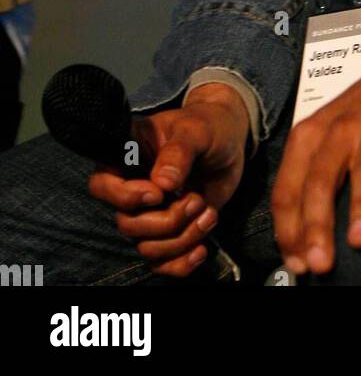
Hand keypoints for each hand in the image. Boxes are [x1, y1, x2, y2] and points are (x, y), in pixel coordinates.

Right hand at [86, 83, 249, 278]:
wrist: (229, 140)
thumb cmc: (207, 125)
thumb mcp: (196, 130)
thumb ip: (178, 152)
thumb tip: (162, 182)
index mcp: (128, 155)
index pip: (101, 185)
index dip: (125, 197)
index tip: (158, 193)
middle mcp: (133, 187)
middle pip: (127, 224)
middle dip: (166, 220)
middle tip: (196, 199)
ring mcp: (150, 212)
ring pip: (147, 247)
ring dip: (181, 239)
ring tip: (208, 213)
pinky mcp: (169, 230)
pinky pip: (162, 262)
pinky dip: (181, 263)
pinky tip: (201, 249)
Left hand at [271, 58, 360, 276]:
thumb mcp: (327, 135)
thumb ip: (313, 178)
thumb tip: (301, 242)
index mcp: (311, 135)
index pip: (289, 187)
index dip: (289, 229)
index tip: (296, 262)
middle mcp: (340, 129)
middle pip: (320, 181)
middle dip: (317, 226)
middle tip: (319, 263)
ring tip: (359, 241)